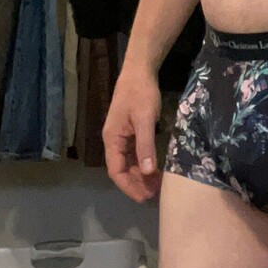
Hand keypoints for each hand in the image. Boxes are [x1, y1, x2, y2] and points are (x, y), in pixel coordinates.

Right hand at [102, 64, 162, 201]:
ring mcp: (121, 135)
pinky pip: (133, 154)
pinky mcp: (129, 131)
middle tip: (153, 195)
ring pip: (128, 163)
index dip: (129, 186)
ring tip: (156, 186)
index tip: (143, 197)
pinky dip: (142, 164)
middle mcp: (113, 140)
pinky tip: (154, 169)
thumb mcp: (145, 119)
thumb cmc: (141, 93)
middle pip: (121, 169)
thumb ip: (145, 146)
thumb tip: (148, 172)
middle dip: (136, 183)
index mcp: (112, 138)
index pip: (116, 171)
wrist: (139, 70)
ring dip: (140, 175)